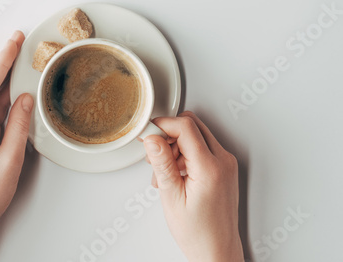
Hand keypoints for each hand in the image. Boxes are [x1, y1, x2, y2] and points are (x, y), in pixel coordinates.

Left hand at [0, 31, 33, 261]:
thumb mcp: (9, 161)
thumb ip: (18, 126)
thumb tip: (25, 99)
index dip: (1, 61)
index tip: (13, 42)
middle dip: (2, 64)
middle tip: (18, 42)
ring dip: (5, 82)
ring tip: (23, 63)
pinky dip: (4, 101)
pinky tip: (16, 90)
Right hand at [143, 111, 242, 261]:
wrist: (217, 249)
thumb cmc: (198, 232)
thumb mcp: (172, 197)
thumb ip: (162, 164)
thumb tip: (152, 139)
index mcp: (210, 168)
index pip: (185, 127)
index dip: (162, 126)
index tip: (148, 135)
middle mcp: (223, 161)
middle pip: (192, 125)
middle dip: (168, 134)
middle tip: (154, 154)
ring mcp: (226, 163)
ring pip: (196, 134)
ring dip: (175, 144)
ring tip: (164, 171)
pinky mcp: (224, 167)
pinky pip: (202, 146)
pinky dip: (185, 152)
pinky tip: (175, 172)